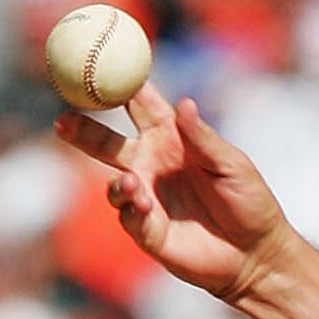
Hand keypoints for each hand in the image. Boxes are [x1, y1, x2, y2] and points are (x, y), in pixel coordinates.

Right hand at [53, 84, 286, 302]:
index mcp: (170, 136)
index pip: (137, 102)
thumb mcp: (232, 165)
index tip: (95, 64)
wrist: (257, 255)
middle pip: (107, 140)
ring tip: (133, 185)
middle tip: (62, 121)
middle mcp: (152, 163)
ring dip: (118, 183)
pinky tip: (145, 205)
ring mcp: (148, 197)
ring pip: (114, 183)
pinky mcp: (149, 230)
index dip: (116, 82)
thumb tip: (185, 104)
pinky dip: (132, 209)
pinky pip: (128, 217)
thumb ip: (204, 138)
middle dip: (82, 129)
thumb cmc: (250, 202)